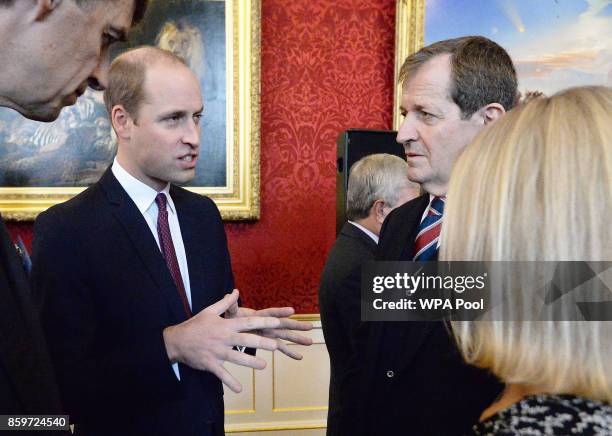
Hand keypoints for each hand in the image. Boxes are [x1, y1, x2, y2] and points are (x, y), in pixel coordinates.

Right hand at [163, 289, 281, 392]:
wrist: (176, 341)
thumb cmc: (195, 325)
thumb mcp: (209, 311)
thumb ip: (225, 303)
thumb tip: (236, 291)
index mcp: (225, 325)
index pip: (248, 322)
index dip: (263, 322)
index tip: (277, 322)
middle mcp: (223, 338)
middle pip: (245, 340)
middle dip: (261, 343)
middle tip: (275, 346)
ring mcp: (217, 352)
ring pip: (236, 357)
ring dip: (250, 362)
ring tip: (263, 366)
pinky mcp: (210, 364)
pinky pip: (222, 374)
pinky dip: (230, 382)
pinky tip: (239, 389)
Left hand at [224, 290, 313, 359]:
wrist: (230, 328)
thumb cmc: (232, 320)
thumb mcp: (231, 314)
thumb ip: (231, 306)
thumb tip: (230, 293)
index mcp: (259, 316)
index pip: (271, 313)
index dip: (280, 312)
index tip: (292, 310)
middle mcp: (267, 324)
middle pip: (283, 324)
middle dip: (297, 325)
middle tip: (311, 326)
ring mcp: (269, 333)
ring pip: (285, 336)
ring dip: (297, 339)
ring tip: (310, 342)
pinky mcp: (269, 341)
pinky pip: (280, 347)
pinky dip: (289, 352)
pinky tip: (299, 357)